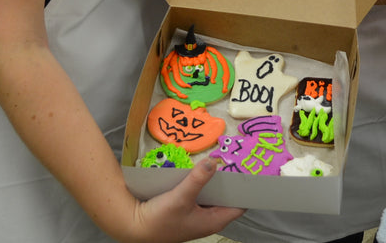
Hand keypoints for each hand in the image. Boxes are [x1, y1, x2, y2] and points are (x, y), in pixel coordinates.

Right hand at [129, 157, 244, 242]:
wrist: (133, 226)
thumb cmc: (159, 219)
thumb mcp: (181, 197)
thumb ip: (198, 179)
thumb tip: (213, 162)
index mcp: (214, 221)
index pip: (239, 205)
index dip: (246, 189)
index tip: (252, 170)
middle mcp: (208, 219)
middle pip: (226, 197)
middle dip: (231, 180)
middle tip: (235, 158)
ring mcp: (197, 215)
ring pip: (212, 194)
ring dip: (215, 180)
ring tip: (220, 159)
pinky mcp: (186, 209)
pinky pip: (200, 194)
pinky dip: (202, 182)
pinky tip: (200, 169)